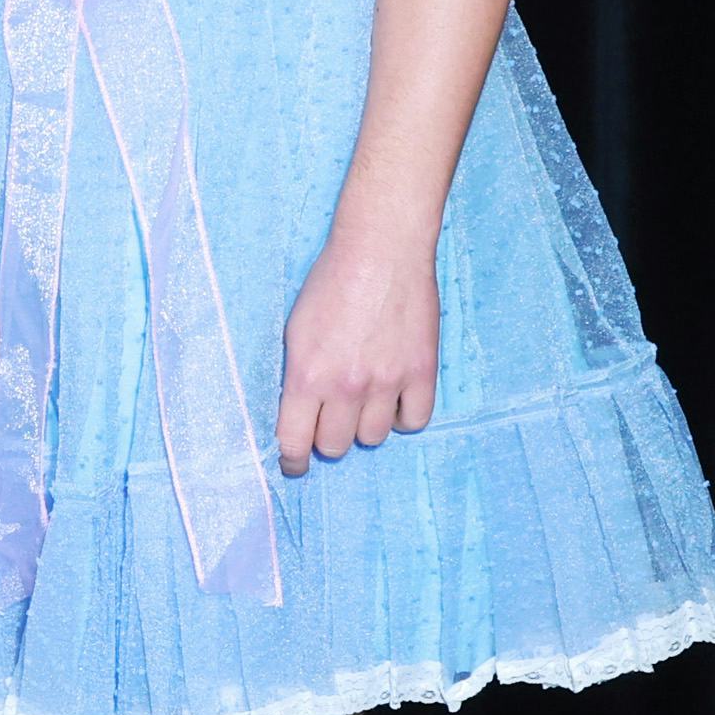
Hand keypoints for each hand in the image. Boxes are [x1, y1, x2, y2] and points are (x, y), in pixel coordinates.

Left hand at [275, 229, 438, 473]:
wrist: (381, 249)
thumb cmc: (331, 282)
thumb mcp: (295, 331)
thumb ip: (297, 377)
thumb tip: (298, 416)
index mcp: (306, 375)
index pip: (294, 443)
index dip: (292, 461)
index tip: (294, 465)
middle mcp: (346, 386)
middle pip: (335, 446)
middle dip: (329, 437)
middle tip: (332, 417)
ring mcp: (387, 382)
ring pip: (373, 437)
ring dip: (365, 425)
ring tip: (365, 399)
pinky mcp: (421, 372)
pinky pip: (414, 421)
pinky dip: (403, 417)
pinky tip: (395, 400)